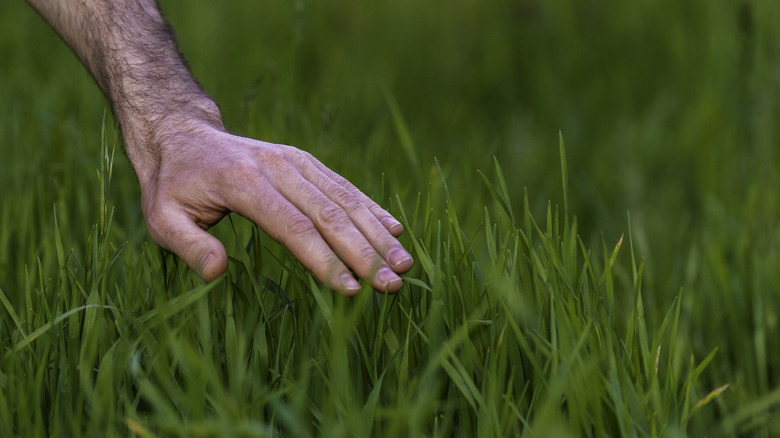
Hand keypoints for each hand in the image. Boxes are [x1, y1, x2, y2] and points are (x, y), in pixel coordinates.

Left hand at [138, 123, 413, 292]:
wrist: (183, 133)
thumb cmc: (172, 185)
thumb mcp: (160, 218)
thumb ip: (188, 246)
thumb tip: (217, 272)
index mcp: (244, 183)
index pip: (294, 227)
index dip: (325, 260)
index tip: (352, 289)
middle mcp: (278, 167)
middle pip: (329, 214)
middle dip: (365, 252)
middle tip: (393, 284)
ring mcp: (296, 161)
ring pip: (345, 199)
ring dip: (377, 233)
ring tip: (404, 264)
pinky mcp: (305, 161)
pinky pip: (343, 186)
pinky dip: (371, 208)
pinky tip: (394, 229)